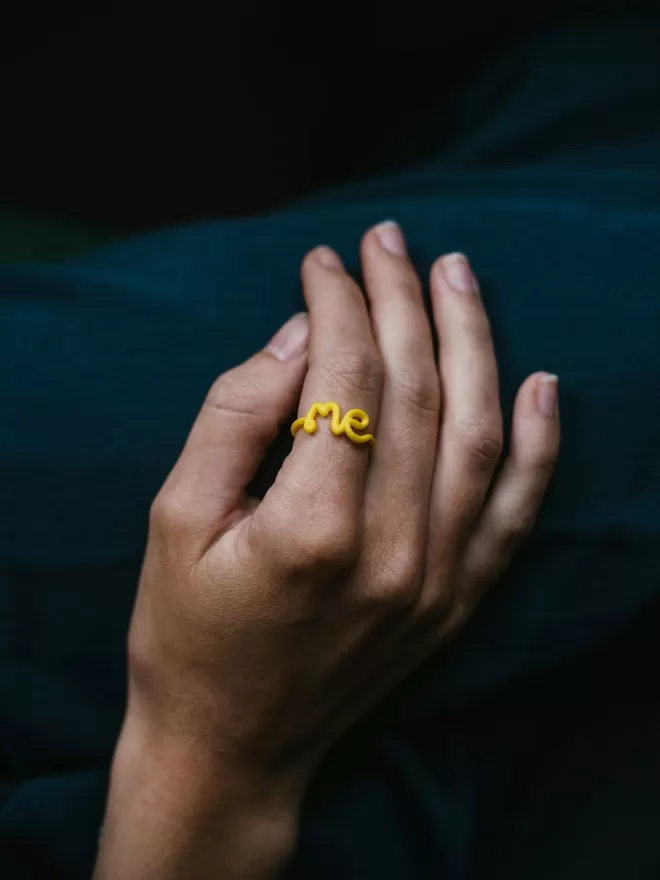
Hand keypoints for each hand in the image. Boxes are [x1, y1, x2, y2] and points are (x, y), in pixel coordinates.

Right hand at [95, 222, 559, 878]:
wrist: (231, 745)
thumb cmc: (185, 633)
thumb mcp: (174, 518)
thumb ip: (234, 417)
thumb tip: (300, 336)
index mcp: (311, 530)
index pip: (347, 380)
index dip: (337, 305)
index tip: (323, 260)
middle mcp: (391, 553)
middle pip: (418, 392)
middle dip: (402, 301)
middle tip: (387, 242)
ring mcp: (435, 581)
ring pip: (477, 434)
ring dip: (472, 344)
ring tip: (457, 276)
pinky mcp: (455, 602)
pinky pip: (515, 511)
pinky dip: (538, 445)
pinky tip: (541, 384)